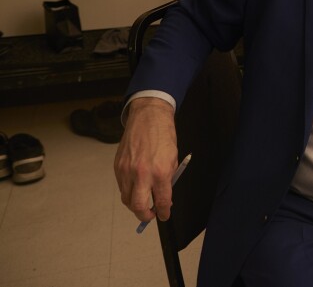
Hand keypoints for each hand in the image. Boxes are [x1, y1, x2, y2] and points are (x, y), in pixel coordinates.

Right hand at [114, 97, 177, 223]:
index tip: (164, 216)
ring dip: (134, 204)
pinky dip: (128, 191)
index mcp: (160, 171)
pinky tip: (136, 188)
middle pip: (138, 206)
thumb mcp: (173, 159)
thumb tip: (164, 197)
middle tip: (150, 216)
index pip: (161, 200)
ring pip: (126, 198)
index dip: (163, 212)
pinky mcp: (117, 166)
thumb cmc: (163, 136)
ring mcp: (126, 170)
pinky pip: (121, 186)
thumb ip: (168, 179)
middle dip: (144, 216)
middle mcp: (141, 173)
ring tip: (143, 203)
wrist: (149, 117)